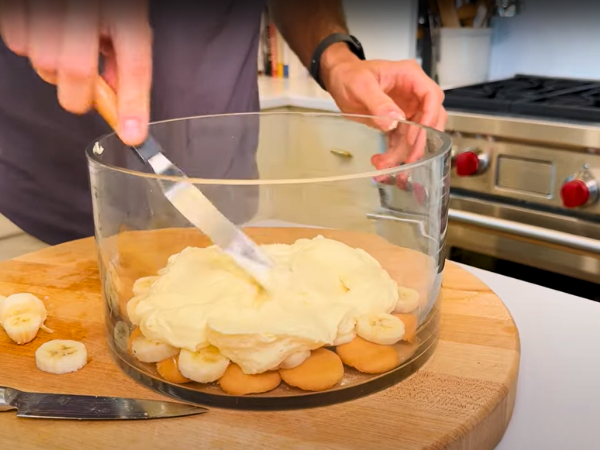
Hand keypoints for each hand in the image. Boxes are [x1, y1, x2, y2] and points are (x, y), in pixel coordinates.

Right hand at [0, 0, 151, 145]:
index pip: (134, 63)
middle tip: (84, 91)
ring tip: (65, 44)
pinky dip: (31, 47)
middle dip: (79, 94)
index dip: (134, 104)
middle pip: (74, 69)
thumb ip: (123, 59)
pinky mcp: (18, 6)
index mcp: (124, 11)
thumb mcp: (126, 19)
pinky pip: (17, 44)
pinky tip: (44, 30)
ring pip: (43, 61)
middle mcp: (85, 6)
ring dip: (54, 68)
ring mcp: (47, 5)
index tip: (133, 135)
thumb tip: (119, 100)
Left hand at [320, 44, 446, 180]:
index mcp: (410, 77)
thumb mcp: (360, 85)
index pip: (432, 96)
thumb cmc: (349, 74)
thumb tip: (394, 121)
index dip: (429, 118)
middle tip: (407, 160)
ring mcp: (407, 109)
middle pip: (429, 119)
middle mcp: (413, 94)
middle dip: (419, 142)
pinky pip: (401, 141)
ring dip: (402, 153)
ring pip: (415, 135)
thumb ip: (378, 102)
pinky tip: (380, 161)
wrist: (339, 80)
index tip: (416, 136)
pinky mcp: (398, 122)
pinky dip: (393, 154)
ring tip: (383, 165)